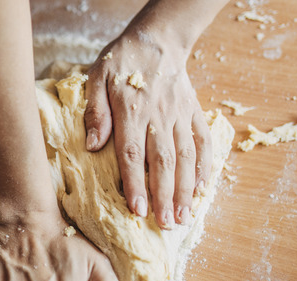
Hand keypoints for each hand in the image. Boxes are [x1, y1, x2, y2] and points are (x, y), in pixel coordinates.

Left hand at [84, 32, 212, 228]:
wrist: (157, 39)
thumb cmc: (121, 62)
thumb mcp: (96, 78)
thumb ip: (95, 112)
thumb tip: (91, 145)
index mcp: (131, 111)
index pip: (133, 153)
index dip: (136, 183)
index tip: (137, 209)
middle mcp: (159, 116)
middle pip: (164, 161)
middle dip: (164, 196)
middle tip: (165, 224)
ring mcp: (180, 115)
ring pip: (186, 157)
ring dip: (185, 189)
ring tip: (183, 217)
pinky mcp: (194, 112)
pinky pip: (203, 142)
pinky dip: (205, 167)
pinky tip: (202, 190)